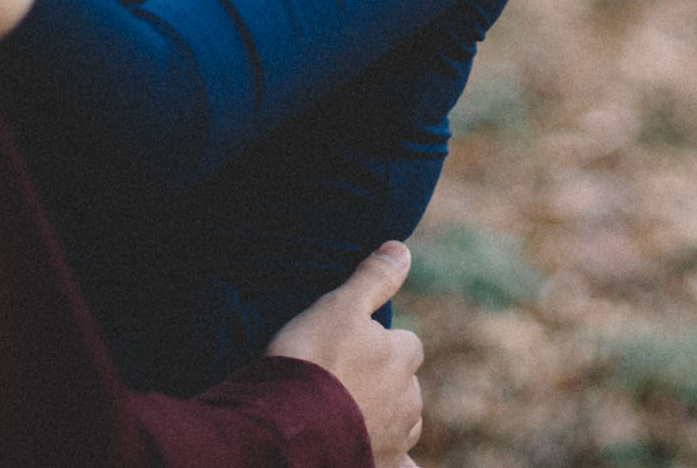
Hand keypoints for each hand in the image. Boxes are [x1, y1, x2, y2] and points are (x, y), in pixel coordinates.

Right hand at [266, 242, 424, 464]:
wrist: (288, 425)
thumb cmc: (312, 359)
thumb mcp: (338, 305)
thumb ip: (374, 278)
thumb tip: (402, 249)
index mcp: (402, 356)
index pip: (407, 345)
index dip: (380, 344)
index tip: (350, 348)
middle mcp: (408, 399)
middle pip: (405, 385)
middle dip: (383, 383)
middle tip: (341, 382)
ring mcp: (396, 438)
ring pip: (402, 423)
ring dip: (384, 418)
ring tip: (348, 414)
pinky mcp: (381, 465)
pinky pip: (404, 467)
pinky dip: (399, 463)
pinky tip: (389, 462)